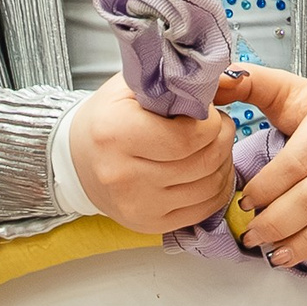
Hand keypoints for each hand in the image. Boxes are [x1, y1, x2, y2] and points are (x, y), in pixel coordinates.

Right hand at [70, 72, 236, 233]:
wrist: (78, 159)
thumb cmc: (109, 116)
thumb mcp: (133, 85)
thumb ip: (176, 81)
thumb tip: (229, 82)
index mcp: (116, 133)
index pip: (188, 136)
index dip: (211, 121)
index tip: (208, 110)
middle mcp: (123, 176)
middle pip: (202, 162)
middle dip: (223, 139)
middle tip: (220, 125)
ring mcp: (137, 206)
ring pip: (209, 187)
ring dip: (223, 162)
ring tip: (215, 145)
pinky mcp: (149, 225)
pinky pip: (203, 210)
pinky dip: (217, 188)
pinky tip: (212, 169)